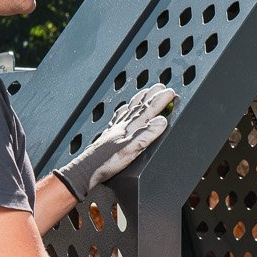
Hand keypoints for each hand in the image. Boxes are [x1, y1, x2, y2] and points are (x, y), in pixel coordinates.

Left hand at [55, 85, 174, 198]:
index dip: (160, 101)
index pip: (148, 111)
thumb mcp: (130, 149)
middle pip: (139, 107)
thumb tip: (161, 121)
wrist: (86, 169)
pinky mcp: (109, 135)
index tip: (170, 92)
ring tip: (145, 92)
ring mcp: (115, 129)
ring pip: (130, 110)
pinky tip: (123, 109)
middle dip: (151, 96)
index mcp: (130, 128)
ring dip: (139, 100)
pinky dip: (124, 110)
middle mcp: (122, 126)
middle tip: (160, 86)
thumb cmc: (107, 161)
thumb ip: (146, 135)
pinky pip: (119, 117)